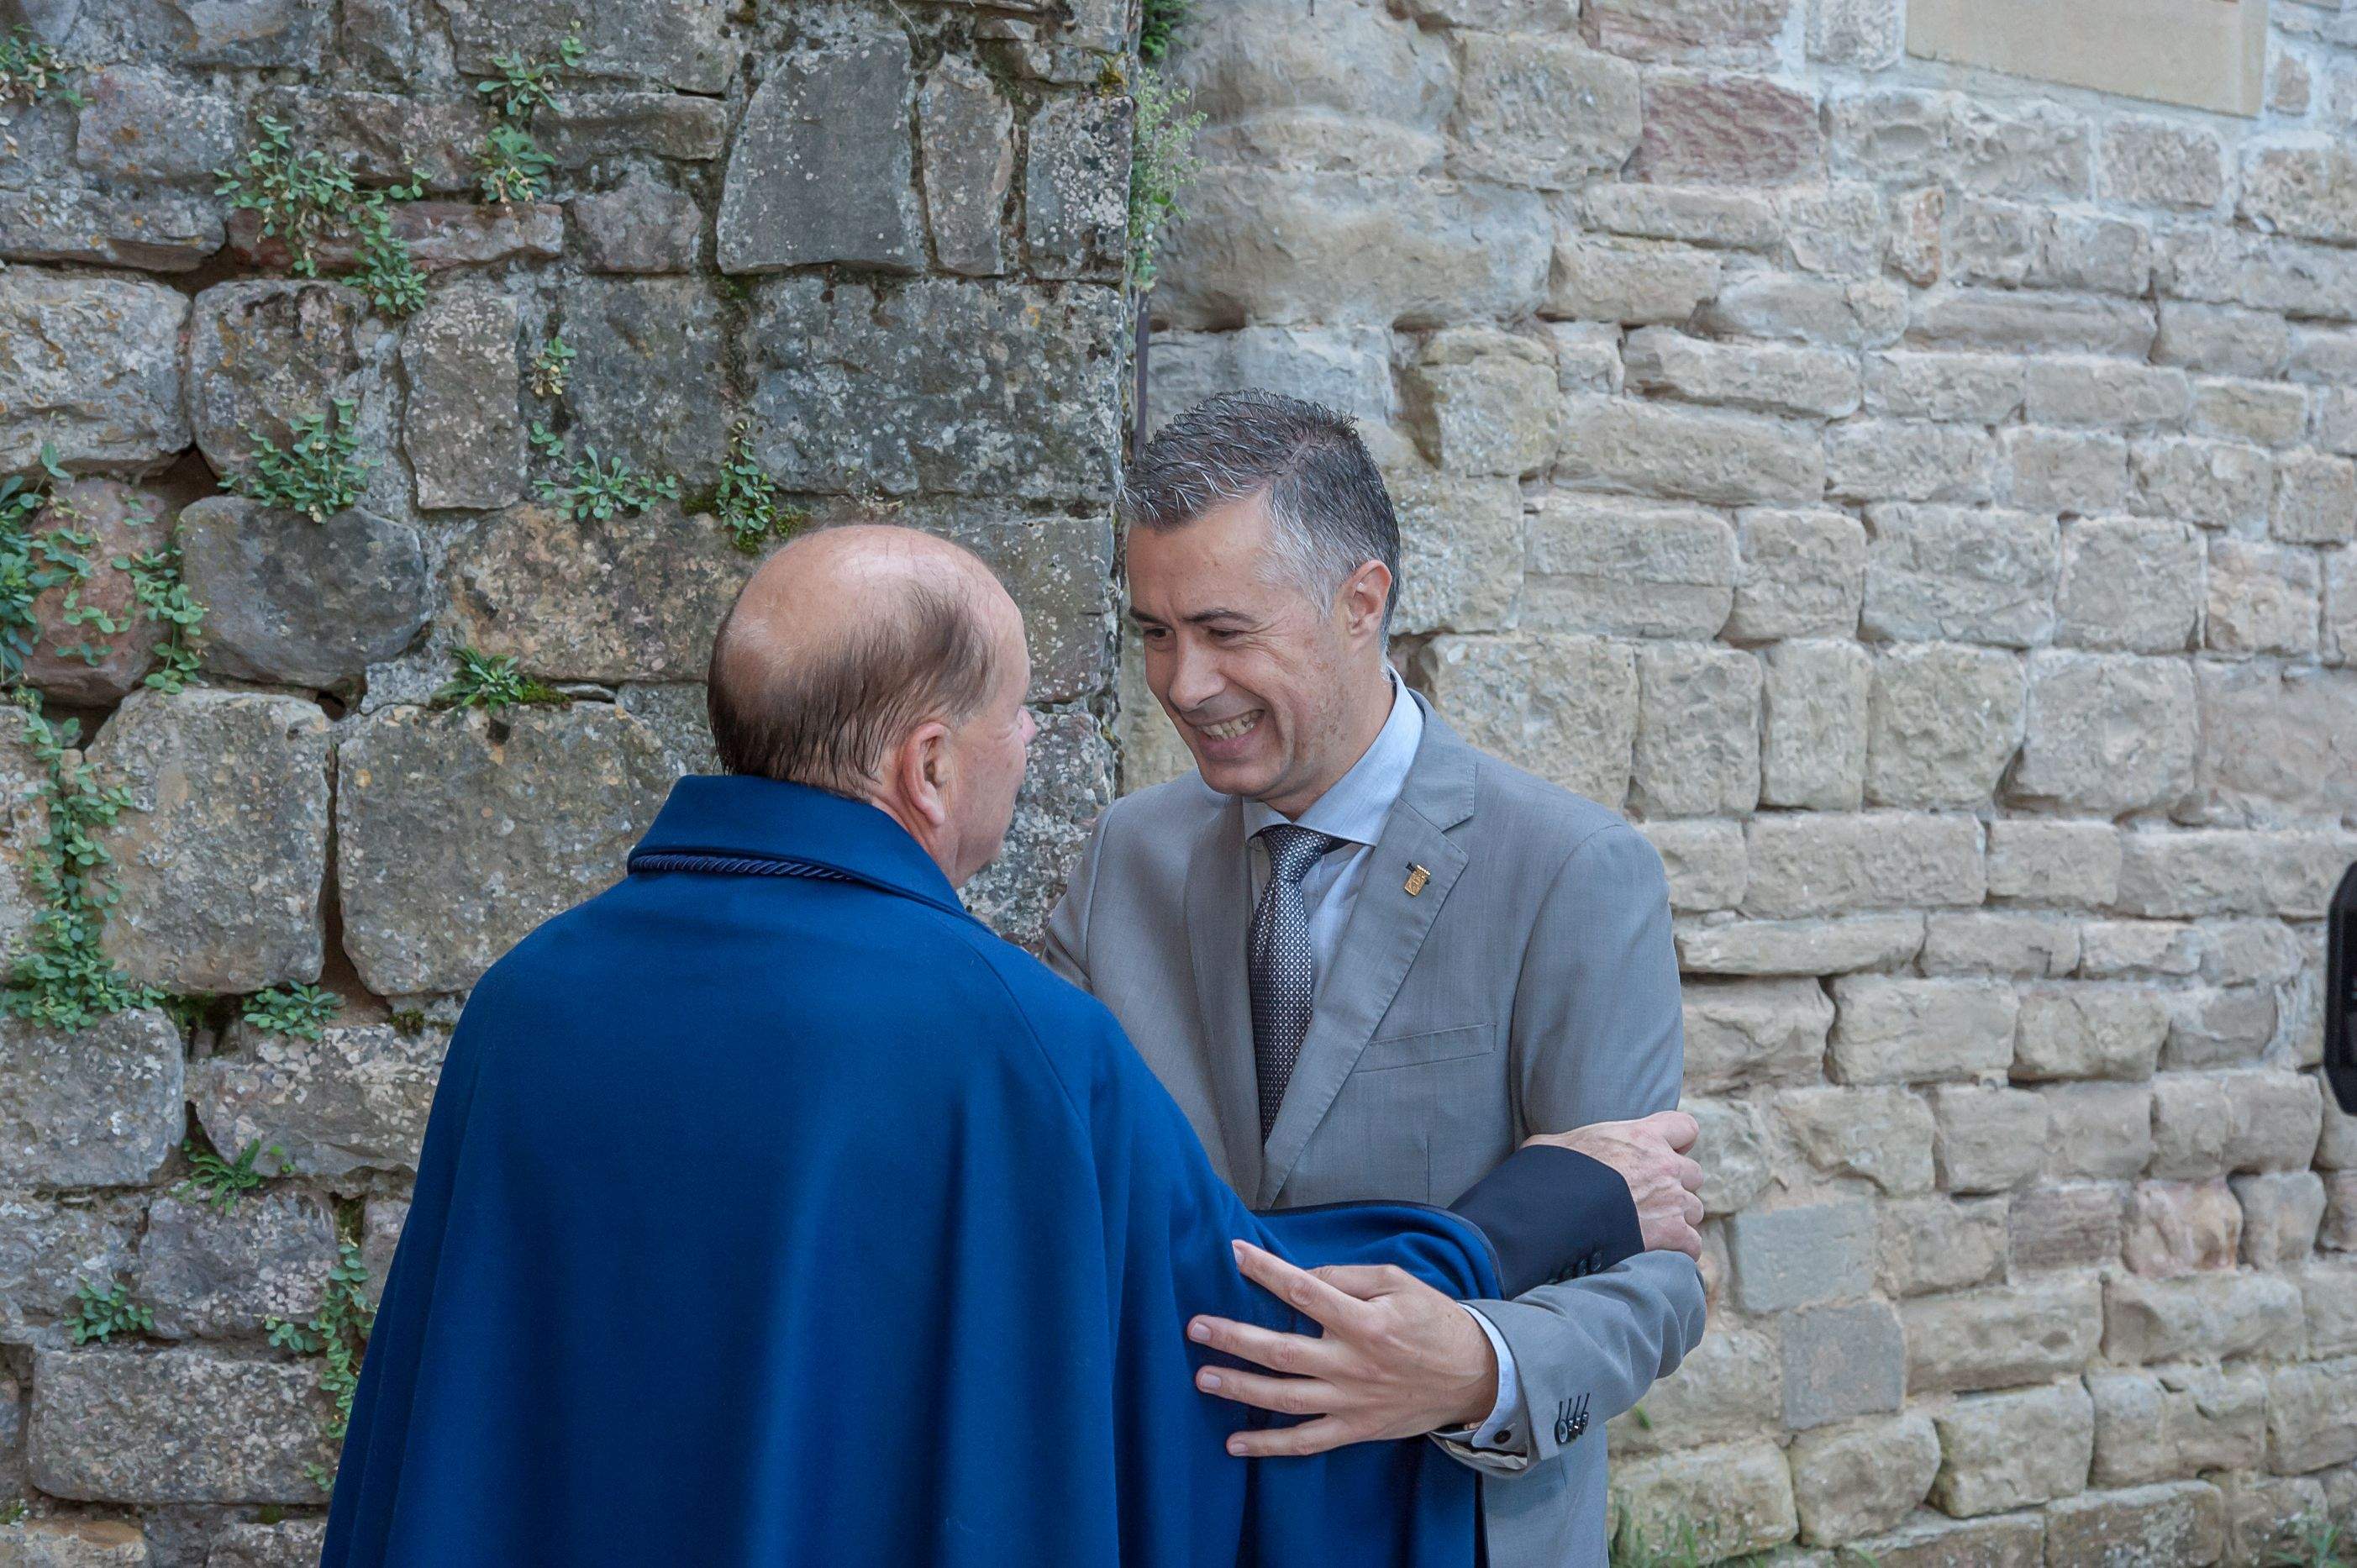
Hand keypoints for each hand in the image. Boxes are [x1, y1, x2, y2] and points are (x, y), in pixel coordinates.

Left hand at [1187, 1240, 1497, 1456]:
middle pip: (1282, 1351)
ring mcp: (1351, 1401)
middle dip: (1234, 1339)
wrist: (1474, 1374)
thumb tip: (1302, 1276)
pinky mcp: (1355, 1429)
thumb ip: (1348, 1277)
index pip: (1303, 1290)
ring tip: (1202, 1379)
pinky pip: (1306, 1442)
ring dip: (1240, 1389)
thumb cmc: (1434, 1320)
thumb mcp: (1399, 1282)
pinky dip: (1269, 1447)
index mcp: (1364, 1321)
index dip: (1265, 1270)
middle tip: (1195, 1328)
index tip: (1235, 1252)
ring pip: (1285, 1399)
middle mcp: (1352, 1364)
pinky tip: (1234, 1444)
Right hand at [1523, 1110, 1704, 1259]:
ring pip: (1695, 1209)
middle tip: (1652, 1196)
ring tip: (1653, 1227)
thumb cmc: (1553, 1173)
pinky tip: (1663, 1253)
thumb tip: (1546, 1149)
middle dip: (1677, 1184)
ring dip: (1680, 1218)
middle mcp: (1665, 1165)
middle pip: (1693, 1173)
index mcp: (1643, 1136)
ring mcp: (1672, 1200)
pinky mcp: (1672, 1233)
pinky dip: (1682, 1250)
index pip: (1685, 1127)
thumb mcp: (1556, 1144)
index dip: (1679, 1141)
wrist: (1560, 1210)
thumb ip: (1569, 1144)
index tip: (1666, 1152)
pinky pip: (1693, 1244)